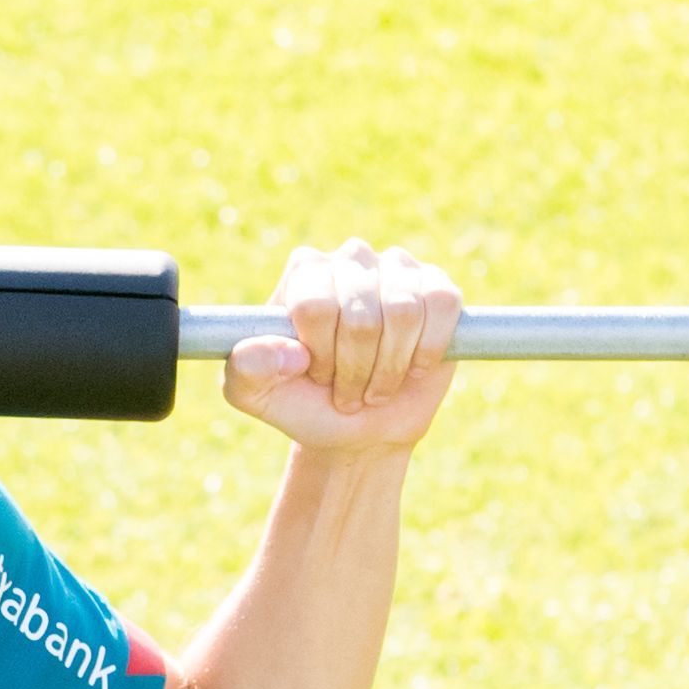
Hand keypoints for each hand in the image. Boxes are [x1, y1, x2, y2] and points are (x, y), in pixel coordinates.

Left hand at [220, 238, 459, 454]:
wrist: (360, 429)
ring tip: (376, 385)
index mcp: (304, 272)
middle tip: (348, 392)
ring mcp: (397, 268)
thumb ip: (247, 370)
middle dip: (355, 369)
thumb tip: (289, 351)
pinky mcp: (438, 287)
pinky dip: (427, 350)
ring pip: (403, 314)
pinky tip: (413, 367)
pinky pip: (441, 307)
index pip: (314, 307)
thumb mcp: (256, 395)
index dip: (320, 355)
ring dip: (390, 366)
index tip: (315, 376)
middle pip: (360, 315)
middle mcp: (350, 258)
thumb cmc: (304, 404)